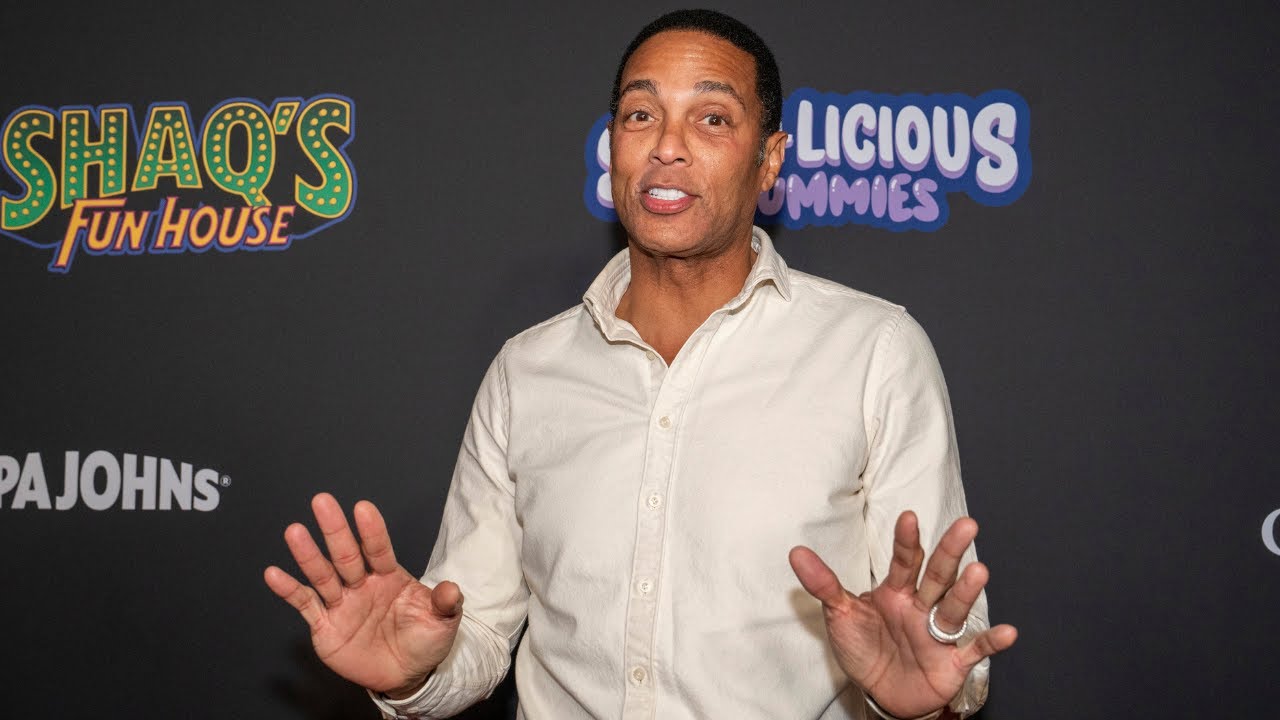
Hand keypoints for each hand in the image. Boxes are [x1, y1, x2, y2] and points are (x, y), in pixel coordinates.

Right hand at [263, 493, 463, 696]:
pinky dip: (289, 590)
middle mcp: (362, 585)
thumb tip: (453, 590)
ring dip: (308, 555)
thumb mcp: (442, 623)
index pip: (379, 550)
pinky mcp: (325, 626)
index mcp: (390, 578)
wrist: (405, 674)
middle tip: (322, 501)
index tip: (363, 508)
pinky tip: (274, 574)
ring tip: (295, 532)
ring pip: (323, 575)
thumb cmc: (424, 641)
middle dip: (335, 530)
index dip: (371, 531)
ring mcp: (342, 604)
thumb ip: (445, 604)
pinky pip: (305, 605)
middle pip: (346, 554)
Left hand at [789, 511, 1017, 717]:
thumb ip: (823, 584)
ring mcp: (938, 633)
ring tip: (979, 571)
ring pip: (954, 607)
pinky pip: (974, 650)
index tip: (908, 517)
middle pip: (937, 575)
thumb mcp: (840, 614)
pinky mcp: (952, 662)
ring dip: (967, 591)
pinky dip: (991, 642)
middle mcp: (921, 607)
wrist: (881, 693)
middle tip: (967, 525)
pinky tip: (1009, 632)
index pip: (903, 562)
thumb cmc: (864, 648)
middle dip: (950, 552)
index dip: (906, 541)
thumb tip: (796, 552)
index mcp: (896, 592)